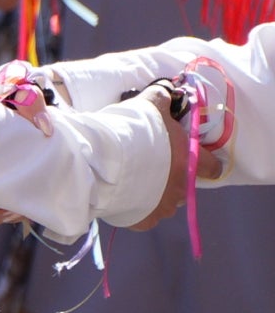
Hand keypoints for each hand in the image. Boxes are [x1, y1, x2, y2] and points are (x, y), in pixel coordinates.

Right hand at [128, 81, 206, 230]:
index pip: (212, 167)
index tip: (191, 157)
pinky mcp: (143, 221)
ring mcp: (162, 208)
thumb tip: (167, 91)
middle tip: (150, 164)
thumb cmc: (131, 133)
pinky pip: (144, 216)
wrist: (100, 161)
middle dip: (171, 176)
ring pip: (165, 201)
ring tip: (133, 180)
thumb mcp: (149, 106)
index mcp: (189, 162)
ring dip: (155, 192)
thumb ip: (162, 99)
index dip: (203, 161)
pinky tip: (122, 195)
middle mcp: (181, 188)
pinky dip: (136, 208)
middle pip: (184, 184)